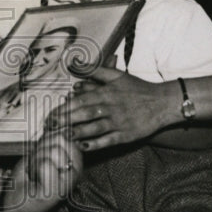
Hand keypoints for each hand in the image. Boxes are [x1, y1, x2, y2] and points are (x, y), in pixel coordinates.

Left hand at [5, 128, 81, 211]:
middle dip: (41, 149)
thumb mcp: (44, 150)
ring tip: (37, 174)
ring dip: (37, 160)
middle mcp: (77, 170)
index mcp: (75, 159)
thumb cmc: (30, 175)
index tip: (42, 155)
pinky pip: (46, 165)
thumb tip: (62, 128)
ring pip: (54, 151)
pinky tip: (36, 181)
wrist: (18, 201)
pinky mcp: (58, 192)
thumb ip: (53, 139)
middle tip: (38, 166)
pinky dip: (35, 169)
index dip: (46, 141)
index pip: (64, 134)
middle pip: (60, 140)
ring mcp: (69, 181)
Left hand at [47, 65, 173, 149]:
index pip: (81, 100)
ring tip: (62, 136)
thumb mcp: (116, 75)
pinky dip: (95, 144)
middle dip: (65, 121)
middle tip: (50, 126)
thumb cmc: (137, 88)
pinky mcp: (126, 135)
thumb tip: (73, 65)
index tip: (51, 114)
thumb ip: (94, 70)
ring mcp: (118, 123)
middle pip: (84, 114)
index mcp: (107, 92)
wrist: (162, 102)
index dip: (65, 107)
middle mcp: (111, 107)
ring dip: (77, 132)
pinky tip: (82, 146)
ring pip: (94, 128)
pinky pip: (108, 141)